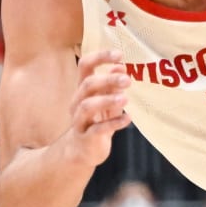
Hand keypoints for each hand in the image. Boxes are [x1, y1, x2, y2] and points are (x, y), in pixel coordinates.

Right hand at [68, 49, 131, 164]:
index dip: (100, 57)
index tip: (119, 55)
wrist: (83, 151)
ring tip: (125, 98)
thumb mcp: (105, 101)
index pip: (85, 65)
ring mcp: (79, 120)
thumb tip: (120, 66)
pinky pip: (97, 129)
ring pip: (87, 106)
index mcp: (82, 89)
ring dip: (107, 100)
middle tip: (128, 80)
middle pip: (87, 85)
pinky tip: (128, 119)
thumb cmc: (96, 122)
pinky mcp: (86, 138)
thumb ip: (112, 86)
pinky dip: (114, 123)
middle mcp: (77, 102)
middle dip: (107, 80)